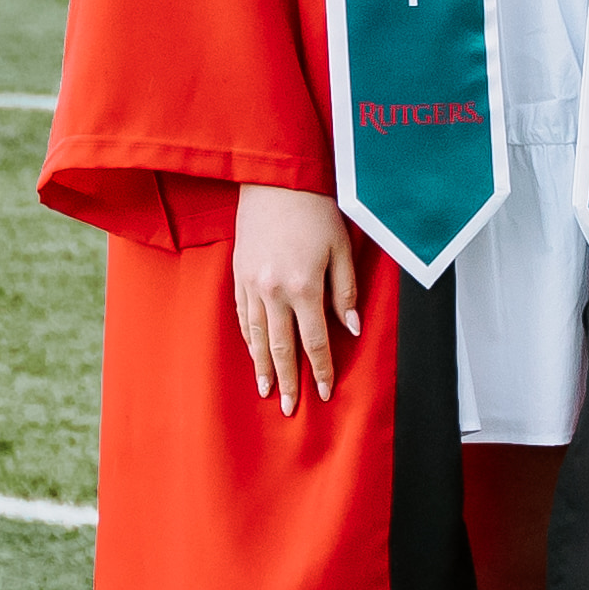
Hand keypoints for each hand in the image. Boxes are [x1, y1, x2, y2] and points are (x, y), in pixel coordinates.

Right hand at [229, 184, 364, 409]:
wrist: (276, 181)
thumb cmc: (316, 211)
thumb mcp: (342, 249)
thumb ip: (345, 291)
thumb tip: (350, 329)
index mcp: (304, 287)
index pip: (314, 342)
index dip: (321, 370)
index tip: (324, 393)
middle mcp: (274, 291)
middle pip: (282, 348)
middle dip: (288, 380)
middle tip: (288, 408)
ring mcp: (252, 284)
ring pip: (258, 336)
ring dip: (263, 366)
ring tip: (266, 390)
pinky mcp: (239, 274)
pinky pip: (243, 316)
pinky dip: (249, 339)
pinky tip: (253, 353)